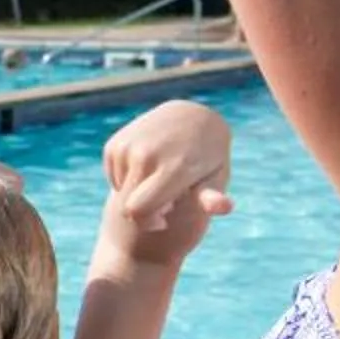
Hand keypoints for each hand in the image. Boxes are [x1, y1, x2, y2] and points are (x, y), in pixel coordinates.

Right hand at [104, 101, 233, 240]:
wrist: (190, 116)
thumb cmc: (207, 158)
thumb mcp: (214, 177)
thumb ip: (212, 197)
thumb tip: (225, 207)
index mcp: (173, 168)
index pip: (137, 211)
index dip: (147, 222)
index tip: (163, 219)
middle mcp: (146, 154)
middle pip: (127, 206)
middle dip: (143, 211)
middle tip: (166, 200)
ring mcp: (128, 146)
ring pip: (121, 193)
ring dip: (137, 193)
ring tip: (158, 177)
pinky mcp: (115, 144)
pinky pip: (115, 177)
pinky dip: (128, 179)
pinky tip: (147, 166)